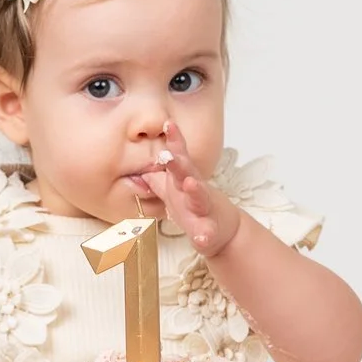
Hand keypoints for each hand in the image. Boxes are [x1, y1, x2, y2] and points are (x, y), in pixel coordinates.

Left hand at [131, 122, 244, 257]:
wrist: (224, 231)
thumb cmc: (194, 208)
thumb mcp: (174, 191)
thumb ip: (157, 179)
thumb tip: (137, 168)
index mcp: (184, 181)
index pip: (179, 158)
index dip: (175, 142)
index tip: (169, 124)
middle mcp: (195, 192)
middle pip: (187, 174)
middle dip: (179, 163)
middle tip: (169, 152)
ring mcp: (204, 211)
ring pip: (200, 199)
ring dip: (195, 191)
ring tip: (190, 183)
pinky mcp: (209, 231)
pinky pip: (206, 234)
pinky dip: (204, 236)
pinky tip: (201, 238)